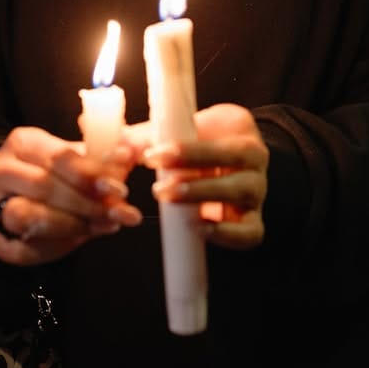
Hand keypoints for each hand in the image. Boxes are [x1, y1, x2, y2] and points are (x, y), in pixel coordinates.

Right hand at [0, 127, 141, 266]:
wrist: (20, 196)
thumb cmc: (56, 174)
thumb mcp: (80, 160)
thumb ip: (106, 159)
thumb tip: (133, 152)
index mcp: (23, 142)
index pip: (60, 157)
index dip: (93, 175)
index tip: (121, 190)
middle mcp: (0, 169)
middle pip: (44, 186)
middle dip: (87, 204)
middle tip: (118, 215)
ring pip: (26, 215)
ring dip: (71, 224)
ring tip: (102, 226)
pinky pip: (22, 248)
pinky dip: (55, 246)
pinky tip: (79, 239)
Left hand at [126, 103, 268, 251]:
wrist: (231, 164)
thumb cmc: (202, 142)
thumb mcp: (181, 132)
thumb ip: (150, 137)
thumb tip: (111, 147)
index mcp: (241, 134)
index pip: (221, 140)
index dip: (188, 151)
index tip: (154, 155)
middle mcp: (257, 163)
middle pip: (237, 166)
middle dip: (195, 176)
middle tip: (158, 188)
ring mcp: (257, 194)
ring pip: (242, 195)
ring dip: (204, 198)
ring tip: (170, 201)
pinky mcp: (253, 222)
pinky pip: (251, 233)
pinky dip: (229, 234)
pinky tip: (201, 230)